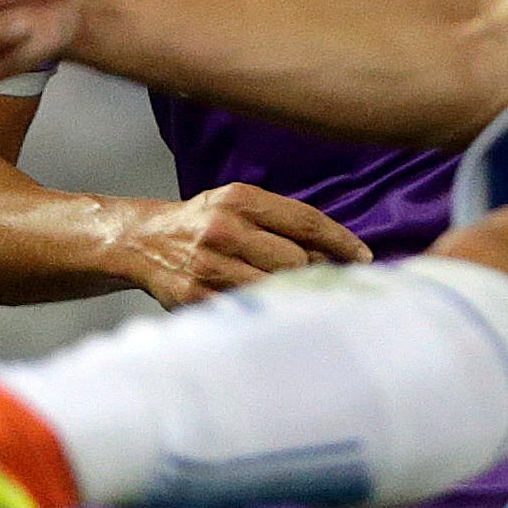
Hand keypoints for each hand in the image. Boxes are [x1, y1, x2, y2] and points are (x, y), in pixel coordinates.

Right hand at [111, 184, 372, 306]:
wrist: (142, 241)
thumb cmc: (205, 222)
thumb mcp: (238, 205)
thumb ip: (281, 221)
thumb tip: (334, 250)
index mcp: (240, 199)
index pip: (305, 220)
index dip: (341, 241)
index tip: (364, 257)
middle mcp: (223, 228)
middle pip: (296, 259)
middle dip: (311, 270)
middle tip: (315, 276)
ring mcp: (207, 265)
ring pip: (274, 287)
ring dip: (289, 292)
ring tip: (291, 292)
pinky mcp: (193, 296)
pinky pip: (246, 307)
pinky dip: (262, 309)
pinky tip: (266, 307)